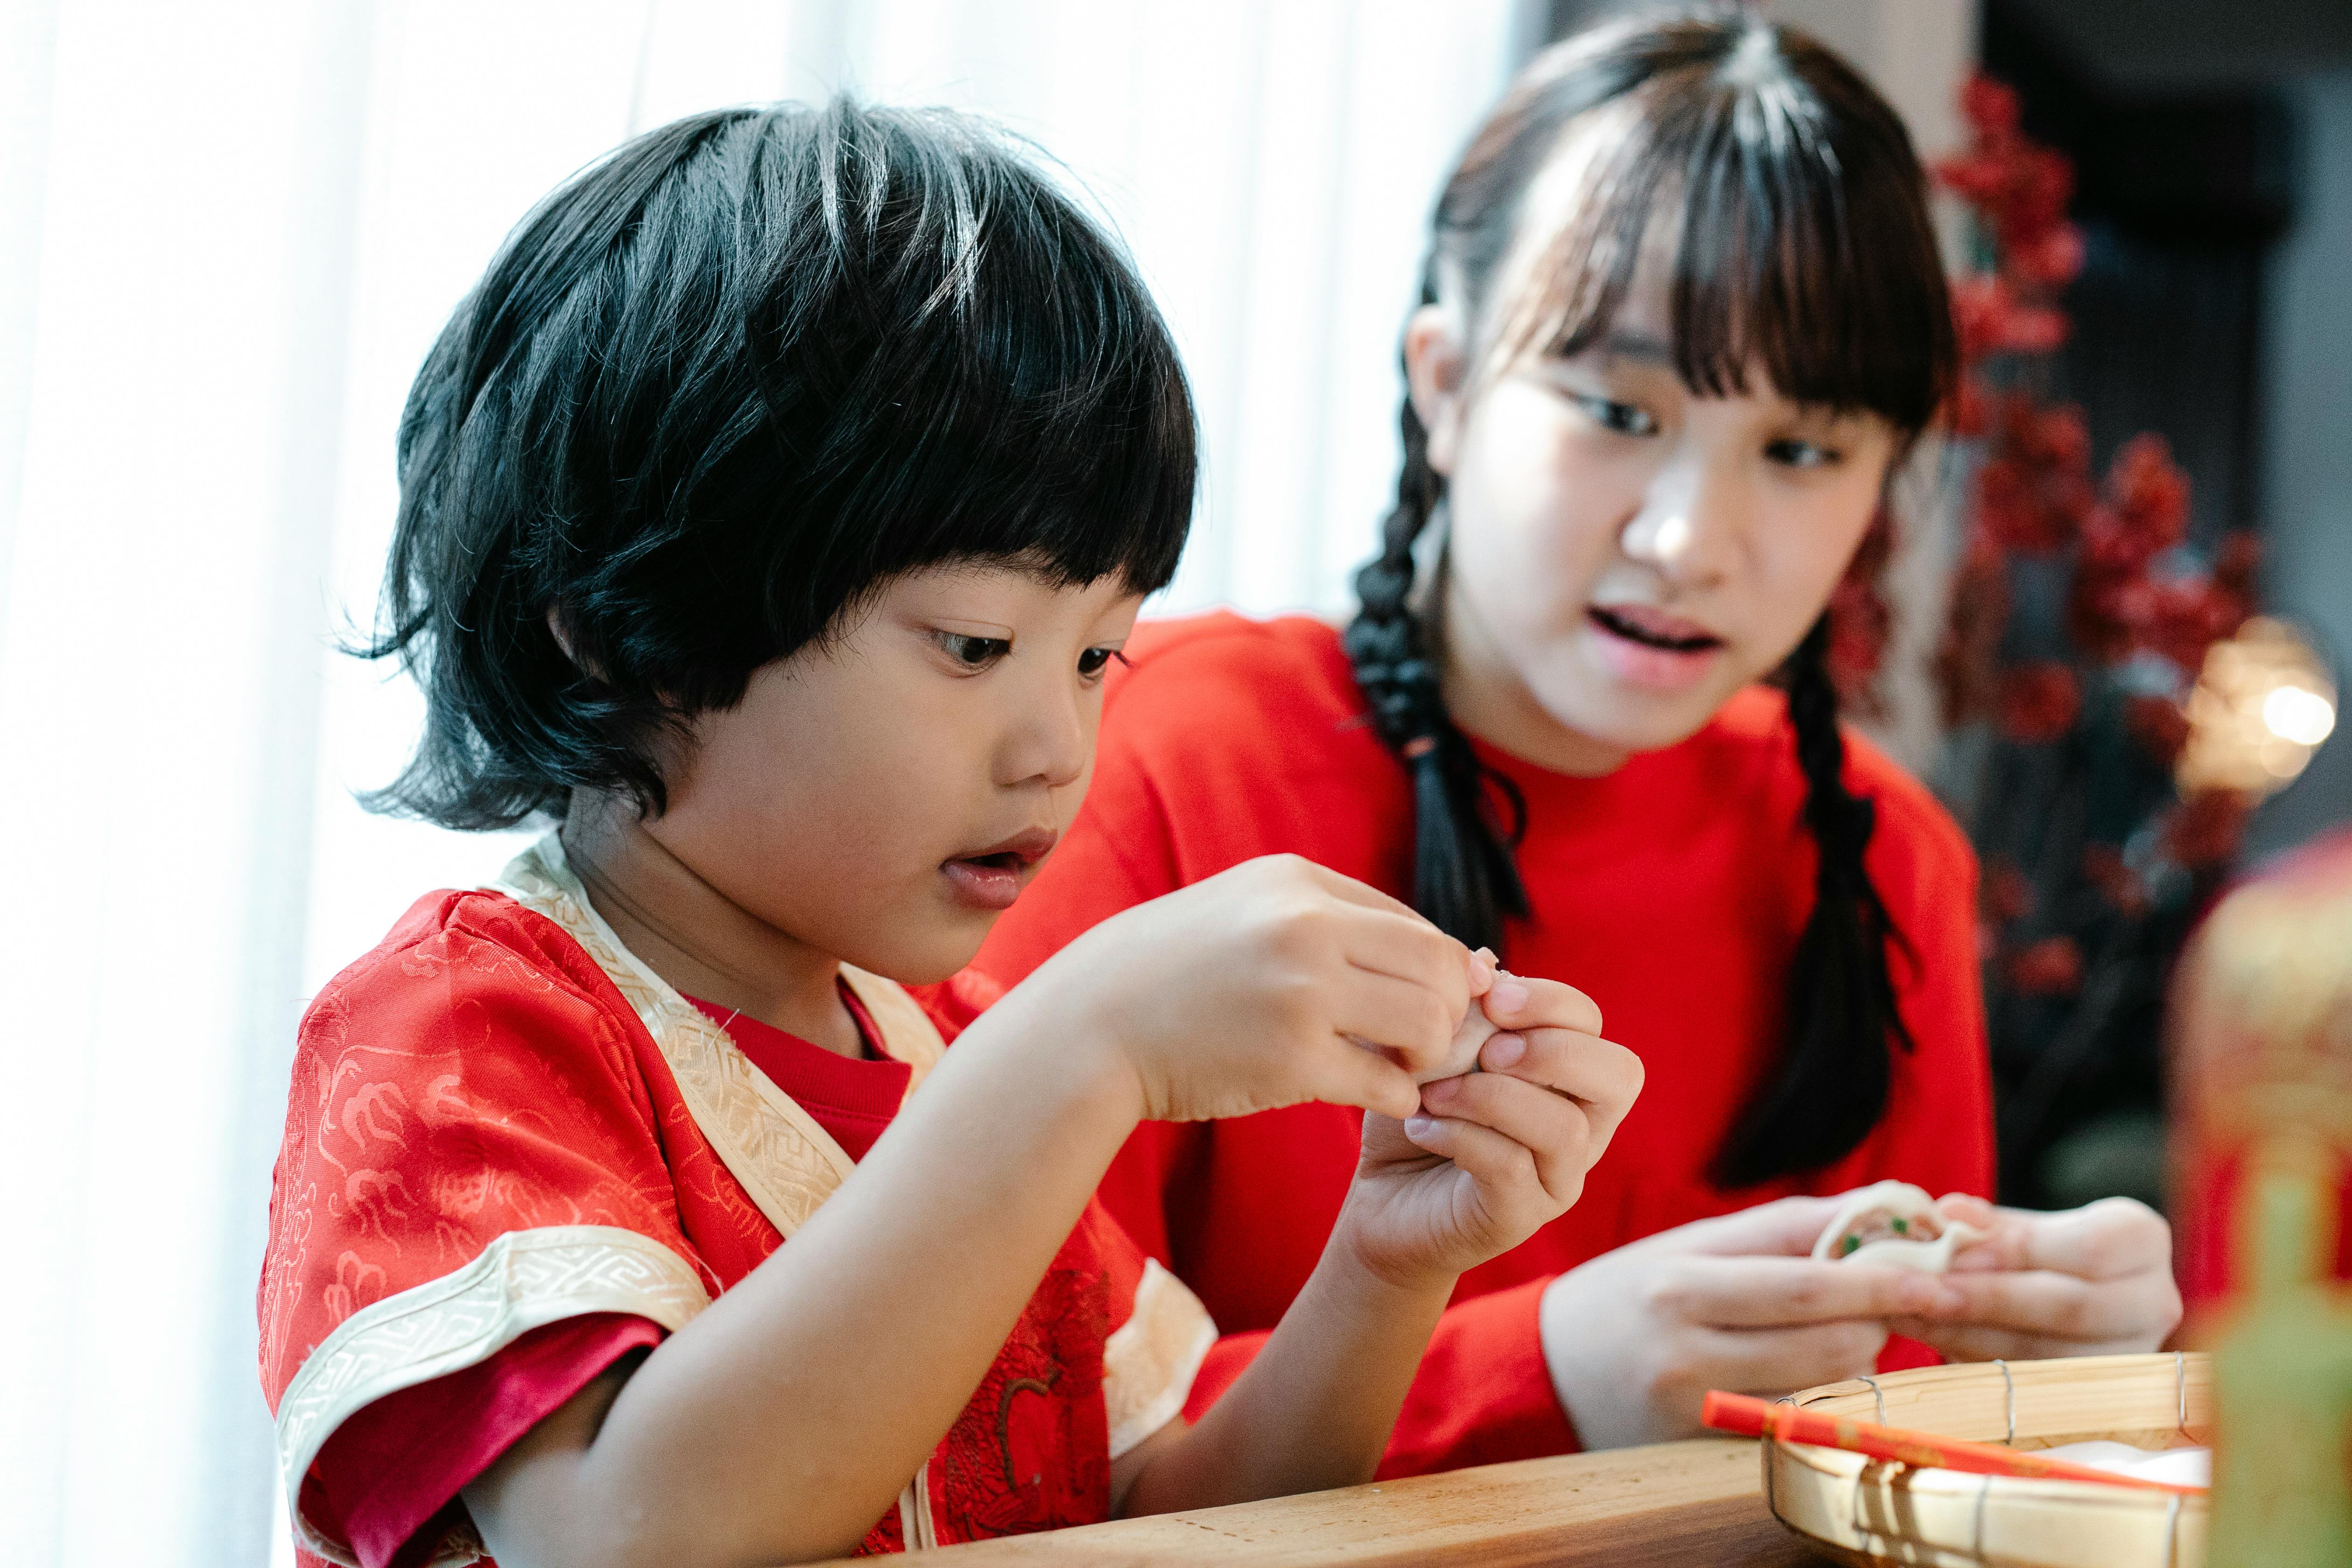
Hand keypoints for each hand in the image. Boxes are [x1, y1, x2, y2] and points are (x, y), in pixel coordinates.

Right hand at [1031, 854, 1482, 1124]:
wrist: (1089, 1025)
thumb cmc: (1173, 973)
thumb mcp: (1245, 910)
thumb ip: (1327, 920)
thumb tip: (1431, 954)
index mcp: (1298, 883)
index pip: (1418, 924)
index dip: (1441, 972)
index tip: (1429, 1004)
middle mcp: (1306, 927)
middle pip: (1440, 967)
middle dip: (1450, 1012)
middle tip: (1424, 1043)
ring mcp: (1299, 993)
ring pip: (1429, 1024)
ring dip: (1429, 1055)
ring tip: (1399, 1067)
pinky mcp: (1290, 1061)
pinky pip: (1388, 1085)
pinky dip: (1398, 1097)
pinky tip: (1373, 1096)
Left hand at [1337, 974, 1641, 1291]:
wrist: (1380, 1199)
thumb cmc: (1416, 1114)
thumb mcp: (1432, 1050)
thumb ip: (1462, 1008)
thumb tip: (1485, 963)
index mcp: (1567, 1076)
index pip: (1594, 1025)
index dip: (1550, 1001)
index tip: (1490, 999)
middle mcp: (1582, 1127)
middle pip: (1618, 1076)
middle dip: (1550, 1050)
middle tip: (1485, 1052)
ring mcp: (1559, 1179)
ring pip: (1565, 1128)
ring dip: (1490, 1098)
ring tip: (1433, 1095)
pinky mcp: (1521, 1217)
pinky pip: (1513, 1168)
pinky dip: (1460, 1136)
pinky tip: (1421, 1126)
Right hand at [1537, 1196, 1967, 1448]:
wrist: (1547, 1371)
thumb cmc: (1632, 1296)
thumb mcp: (1690, 1248)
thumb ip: (1781, 1232)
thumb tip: (1882, 1213)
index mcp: (1680, 1274)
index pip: (1803, 1268)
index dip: (1882, 1269)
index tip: (1942, 1269)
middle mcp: (1683, 1335)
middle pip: (1822, 1327)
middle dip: (1881, 1313)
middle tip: (1909, 1300)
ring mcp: (1692, 1397)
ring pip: (1819, 1376)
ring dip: (1859, 1353)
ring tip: (1848, 1330)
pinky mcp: (1703, 1442)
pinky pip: (1793, 1414)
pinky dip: (1823, 1391)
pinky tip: (1813, 1371)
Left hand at [1885, 1194, 2180, 1360]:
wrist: (2075, 1292)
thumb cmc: (2045, 1250)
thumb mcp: (2027, 1225)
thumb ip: (1992, 1225)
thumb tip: (1949, 1216)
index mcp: (2141, 1241)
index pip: (2087, 1249)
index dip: (2016, 1252)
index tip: (1950, 1250)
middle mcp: (2153, 1303)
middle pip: (2069, 1308)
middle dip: (1985, 1300)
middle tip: (1916, 1290)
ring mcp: (2133, 1357)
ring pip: (2046, 1355)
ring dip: (1965, 1335)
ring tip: (1903, 1312)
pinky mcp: (2100, 1398)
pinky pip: (2031, 1385)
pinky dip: (1971, 1359)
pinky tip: (1924, 1338)